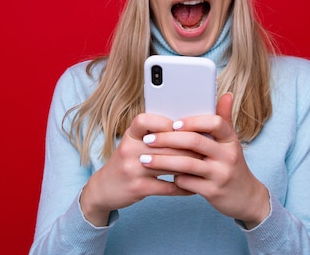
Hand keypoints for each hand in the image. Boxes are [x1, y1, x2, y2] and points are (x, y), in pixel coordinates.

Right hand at [79, 112, 196, 225]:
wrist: (103, 188)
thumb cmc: (126, 162)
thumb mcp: (133, 143)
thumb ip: (153, 135)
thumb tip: (186, 126)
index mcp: (130, 135)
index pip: (145, 120)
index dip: (165, 123)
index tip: (181, 128)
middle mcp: (129, 150)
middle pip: (165, 144)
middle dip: (188, 146)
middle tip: (206, 147)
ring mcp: (133, 170)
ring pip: (169, 165)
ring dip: (190, 165)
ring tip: (205, 164)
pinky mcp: (138, 189)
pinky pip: (168, 187)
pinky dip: (184, 187)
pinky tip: (194, 186)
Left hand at [139, 93, 270, 227]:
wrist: (246, 197)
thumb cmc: (232, 165)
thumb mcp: (231, 142)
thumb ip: (224, 119)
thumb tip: (225, 94)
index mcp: (231, 139)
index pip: (215, 123)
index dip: (193, 121)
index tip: (173, 123)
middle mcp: (228, 155)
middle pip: (195, 141)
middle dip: (168, 139)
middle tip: (148, 139)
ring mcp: (221, 174)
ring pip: (187, 164)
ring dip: (163, 161)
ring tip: (145, 158)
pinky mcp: (213, 192)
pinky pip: (187, 183)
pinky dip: (173, 178)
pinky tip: (161, 176)